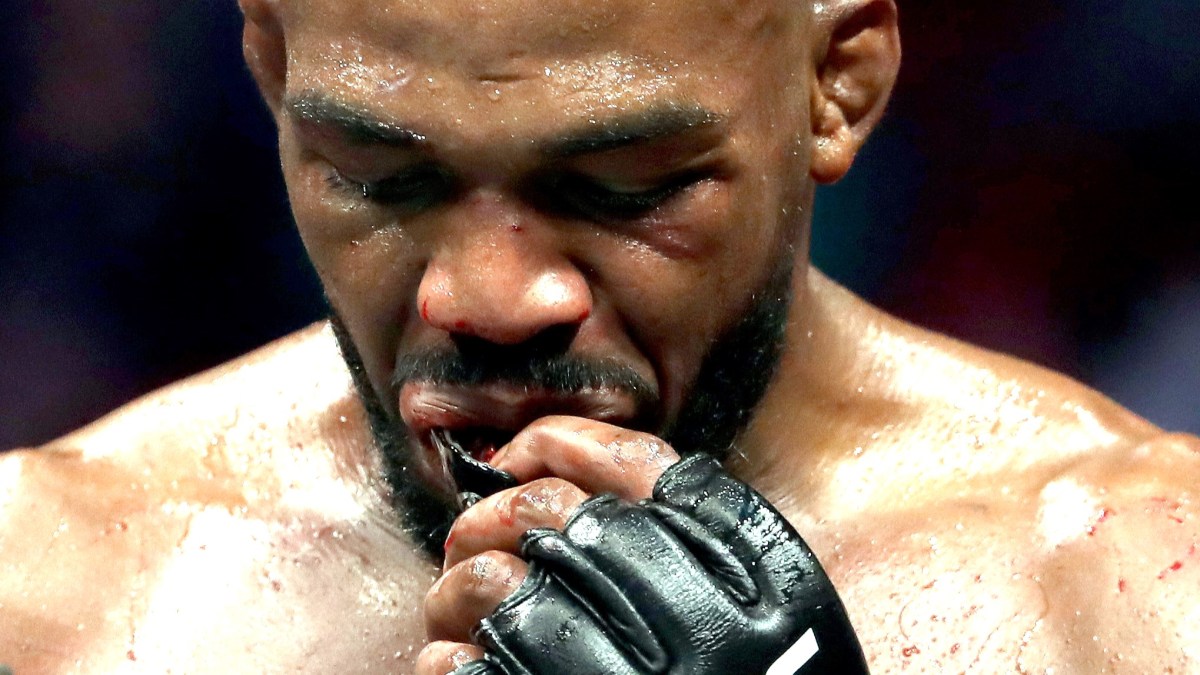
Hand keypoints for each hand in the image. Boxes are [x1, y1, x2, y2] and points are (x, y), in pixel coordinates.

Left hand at [416, 417, 868, 673]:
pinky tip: (452, 666)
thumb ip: (700, 555)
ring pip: (498, 586)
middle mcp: (698, 630)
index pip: (643, 468)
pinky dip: (441, 662)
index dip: (563, 445)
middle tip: (472, 538)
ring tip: (459, 607)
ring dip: (456, 588)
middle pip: (555, 516)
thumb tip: (565, 488)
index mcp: (761, 586)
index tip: (517, 455)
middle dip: (492, 515)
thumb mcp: (774, 628)